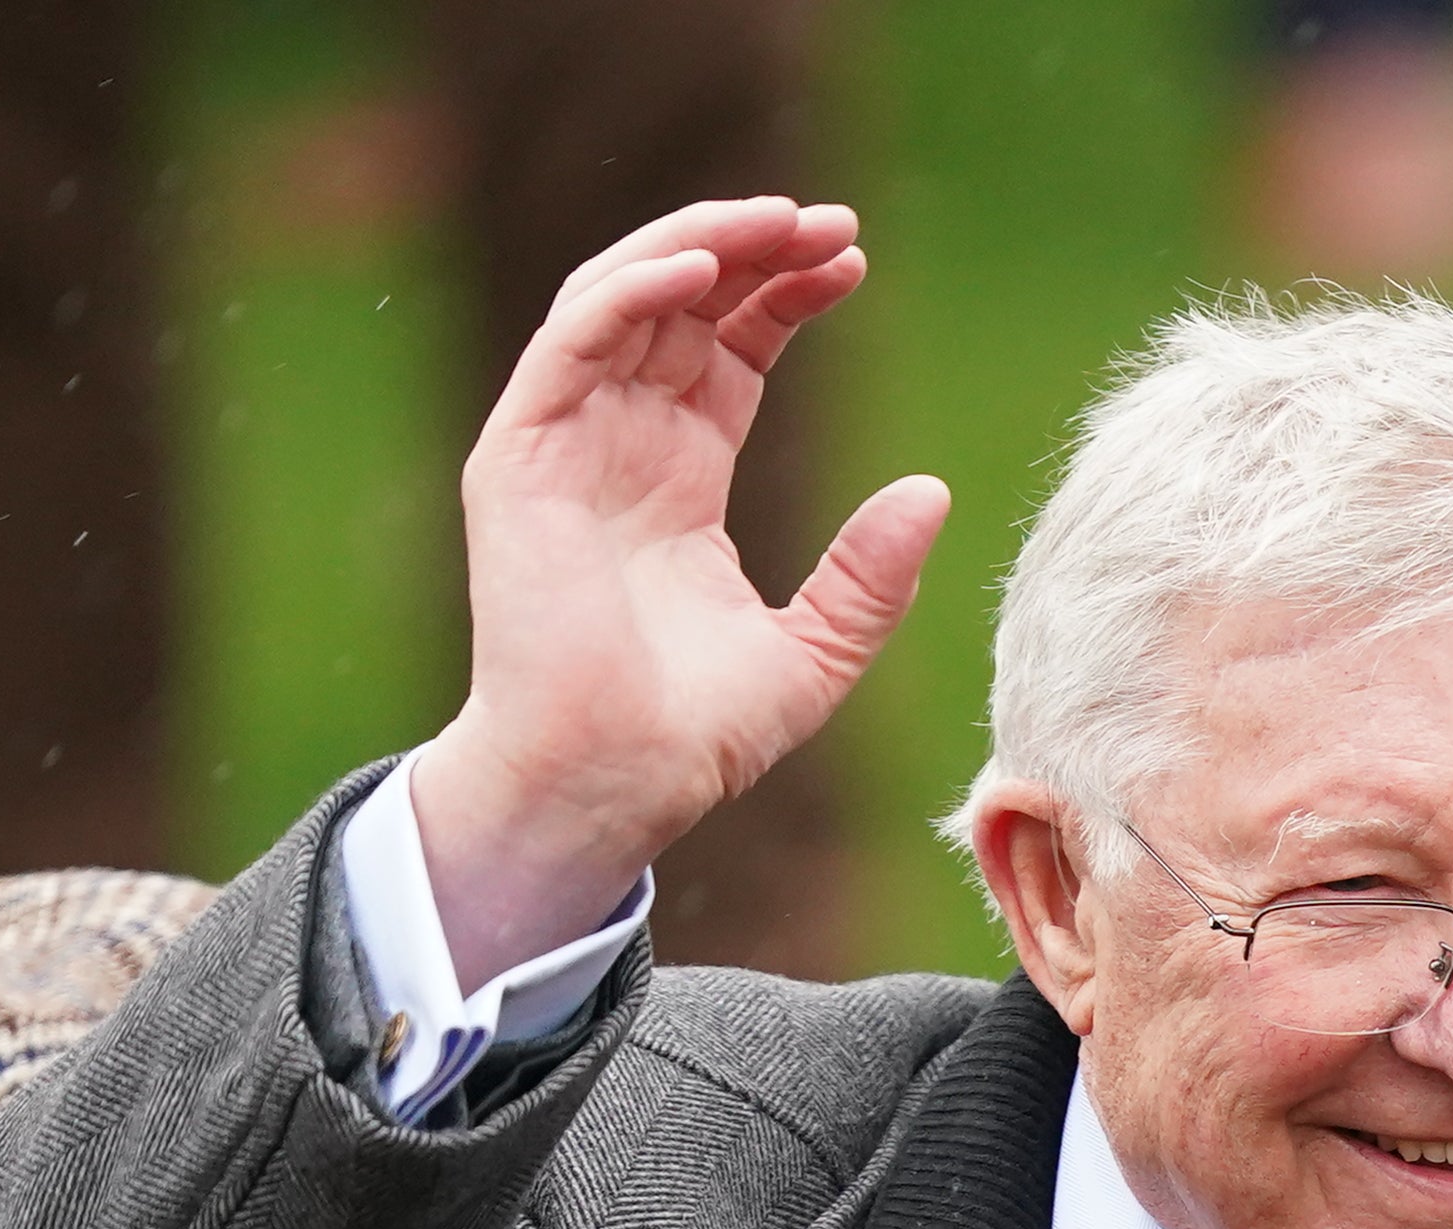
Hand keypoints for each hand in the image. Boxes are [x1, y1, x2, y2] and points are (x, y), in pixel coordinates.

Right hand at [401, 200, 953, 983]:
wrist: (612, 782)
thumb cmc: (695, 735)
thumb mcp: (816, 650)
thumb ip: (871, 575)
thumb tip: (933, 492)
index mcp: (679, 478)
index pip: (732, 349)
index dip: (787, 296)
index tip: (854, 264)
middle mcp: (617, 445)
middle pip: (682, 305)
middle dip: (753, 249)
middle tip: (829, 221)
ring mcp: (563, 443)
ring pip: (620, 298)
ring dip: (696, 243)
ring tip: (776, 221)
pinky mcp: (519, 454)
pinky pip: (571, 341)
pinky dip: (632, 290)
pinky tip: (702, 269)